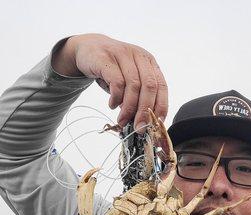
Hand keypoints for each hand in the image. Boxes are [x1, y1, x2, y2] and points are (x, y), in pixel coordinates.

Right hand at [52, 34, 167, 129]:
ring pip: (134, 85)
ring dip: (129, 108)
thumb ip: (137, 98)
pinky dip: (116, 97)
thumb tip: (142, 123)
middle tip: (139, 128)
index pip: (162, 86)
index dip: (161, 107)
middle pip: (149, 87)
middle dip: (145, 111)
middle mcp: (139, 57)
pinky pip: (117, 82)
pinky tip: (112, 105)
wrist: (88, 49)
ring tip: (122, 120)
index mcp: (150, 63)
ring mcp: (123, 55)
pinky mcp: (106, 58)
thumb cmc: (112, 70)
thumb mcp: (129, 82)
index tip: (155, 124)